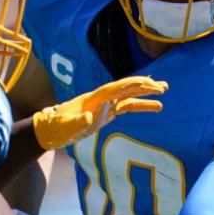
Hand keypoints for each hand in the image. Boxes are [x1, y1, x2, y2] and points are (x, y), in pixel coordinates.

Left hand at [32, 76, 166, 151]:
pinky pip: (127, 107)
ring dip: (145, 93)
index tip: (146, 84)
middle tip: (162, 86)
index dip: (130, 86)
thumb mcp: (64, 127)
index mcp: (91, 100)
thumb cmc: (55, 128)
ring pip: (129, 96)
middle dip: (143, 86)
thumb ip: (79, 122)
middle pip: (125, 89)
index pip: (114, 90)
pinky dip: (141, 105)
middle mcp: (101, 99)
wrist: (49, 130)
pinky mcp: (108, 113)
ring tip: (164, 90)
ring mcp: (105, 105)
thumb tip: (94, 117)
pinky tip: (155, 107)